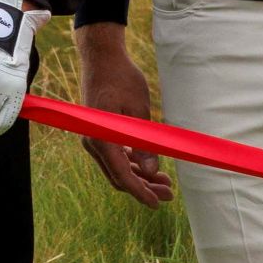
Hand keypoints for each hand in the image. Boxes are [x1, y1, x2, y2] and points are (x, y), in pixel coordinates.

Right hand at [75, 23, 172, 204]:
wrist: (102, 58)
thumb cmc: (122, 79)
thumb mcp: (139, 111)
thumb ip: (144, 144)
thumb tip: (152, 171)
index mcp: (102, 138)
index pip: (122, 175)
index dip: (140, 192)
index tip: (156, 203)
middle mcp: (93, 143)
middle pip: (119, 176)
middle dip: (144, 187)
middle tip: (169, 194)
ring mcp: (93, 140)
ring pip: (117, 168)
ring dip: (139, 177)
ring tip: (165, 183)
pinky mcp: (98, 134)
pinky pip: (114, 157)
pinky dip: (131, 164)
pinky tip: (150, 167)